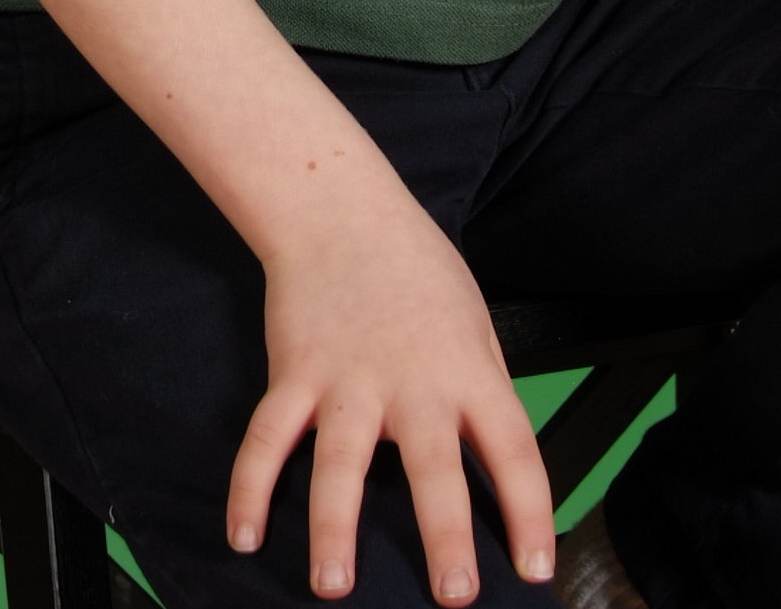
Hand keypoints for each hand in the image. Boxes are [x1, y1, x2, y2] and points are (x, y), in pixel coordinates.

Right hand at [227, 184, 555, 602]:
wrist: (340, 209)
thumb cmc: (416, 268)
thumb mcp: (474, 321)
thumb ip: (483, 390)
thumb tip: (500, 466)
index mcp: (467, 369)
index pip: (513, 447)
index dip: (529, 511)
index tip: (536, 568)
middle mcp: (411, 380)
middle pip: (432, 465)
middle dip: (444, 534)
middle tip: (453, 595)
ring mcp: (346, 378)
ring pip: (339, 461)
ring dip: (334, 526)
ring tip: (333, 584)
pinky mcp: (295, 373)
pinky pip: (267, 438)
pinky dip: (250, 488)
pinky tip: (244, 534)